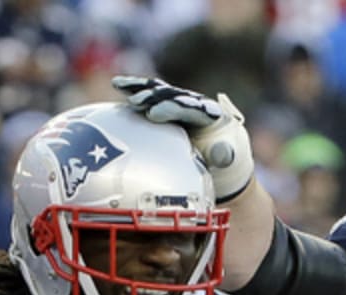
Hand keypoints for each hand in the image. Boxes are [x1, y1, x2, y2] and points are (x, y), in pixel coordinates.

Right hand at [112, 76, 253, 200]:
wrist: (218, 151)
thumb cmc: (221, 160)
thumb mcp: (227, 160)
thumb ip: (224, 154)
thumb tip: (222, 152)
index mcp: (212, 116)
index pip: (192, 110)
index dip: (173, 110)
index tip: (153, 114)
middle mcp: (196, 104)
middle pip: (175, 97)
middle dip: (155, 98)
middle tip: (137, 102)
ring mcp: (182, 102)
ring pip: (161, 90)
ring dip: (142, 88)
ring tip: (122, 87)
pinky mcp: (168, 104)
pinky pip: (151, 93)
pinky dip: (135, 88)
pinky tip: (117, 83)